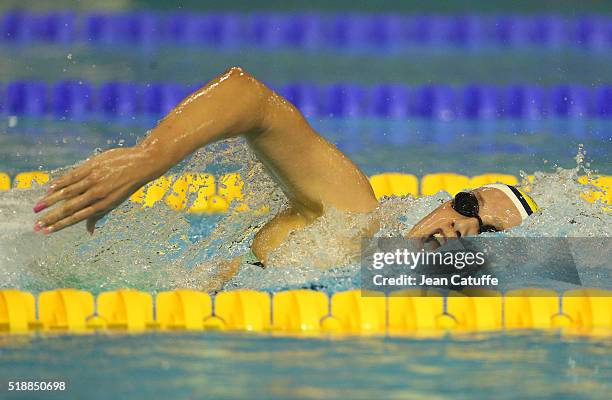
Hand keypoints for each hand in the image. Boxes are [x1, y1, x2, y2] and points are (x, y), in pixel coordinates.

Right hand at [33, 146, 159, 233]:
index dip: (60, 225)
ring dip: (50, 201)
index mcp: (103, 205)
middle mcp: (97, 194)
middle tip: (36, 225)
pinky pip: (72, 176)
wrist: (142, 163)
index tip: (46, 232)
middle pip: (69, 208)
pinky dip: (60, 183)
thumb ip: (99, 215)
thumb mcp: (115, 202)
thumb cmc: (127, 185)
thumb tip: (89, 232)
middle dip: (51, 218)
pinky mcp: (92, 167)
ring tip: (37, 208)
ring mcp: (93, 180)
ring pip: (67, 193)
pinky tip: (49, 189)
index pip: (77, 218)